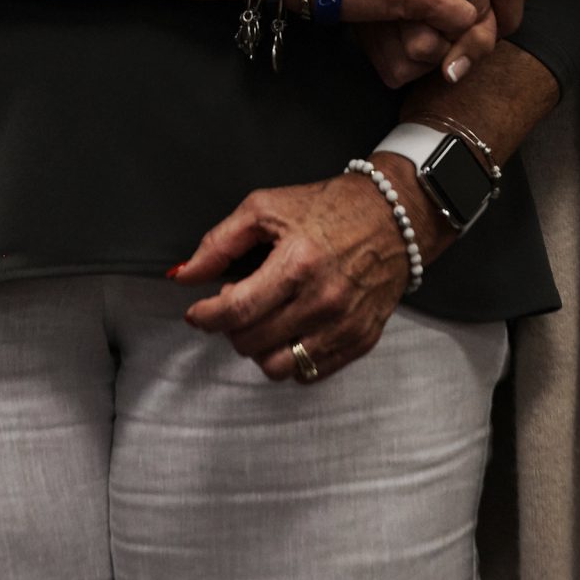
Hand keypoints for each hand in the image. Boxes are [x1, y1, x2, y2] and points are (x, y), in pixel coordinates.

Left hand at [169, 155, 453, 383]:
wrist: (395, 216)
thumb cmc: (329, 207)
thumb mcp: (266, 208)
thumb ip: (219, 243)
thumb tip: (184, 275)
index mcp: (298, 262)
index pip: (236, 310)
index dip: (205, 317)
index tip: (197, 313)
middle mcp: (324, 300)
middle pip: (252, 342)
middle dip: (230, 328)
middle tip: (235, 305)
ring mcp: (345, 325)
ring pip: (277, 366)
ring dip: (258, 348)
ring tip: (262, 321)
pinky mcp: (361, 340)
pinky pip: (309, 373)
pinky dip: (290, 357)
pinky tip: (289, 330)